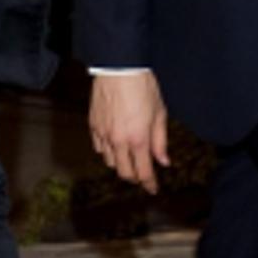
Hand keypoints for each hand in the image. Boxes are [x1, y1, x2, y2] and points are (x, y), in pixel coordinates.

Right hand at [90, 72, 170, 194]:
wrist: (119, 68)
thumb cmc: (142, 87)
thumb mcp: (159, 113)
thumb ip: (160, 141)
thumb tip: (163, 160)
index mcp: (139, 139)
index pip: (144, 172)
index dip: (149, 184)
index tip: (153, 189)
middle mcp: (119, 141)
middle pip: (125, 173)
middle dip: (135, 178)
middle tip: (142, 175)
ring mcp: (104, 135)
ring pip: (111, 162)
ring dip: (121, 165)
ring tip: (129, 158)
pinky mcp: (93, 126)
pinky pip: (99, 148)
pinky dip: (108, 152)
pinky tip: (115, 146)